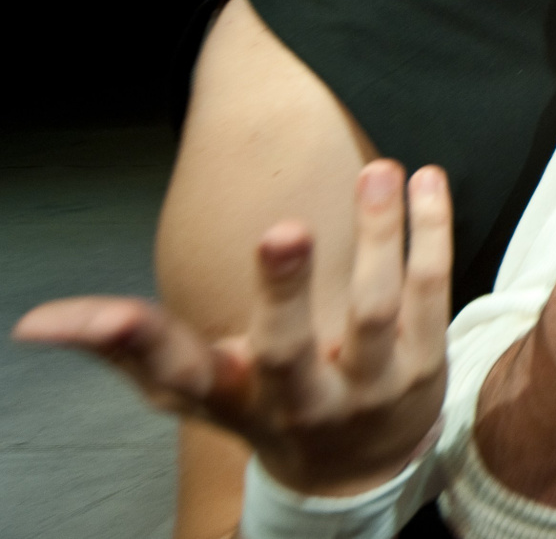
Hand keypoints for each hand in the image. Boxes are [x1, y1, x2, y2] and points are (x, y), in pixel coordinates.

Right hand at [12, 160, 450, 495]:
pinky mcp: (425, 364)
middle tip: (282, 230)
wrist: (358, 469)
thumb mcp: (199, 387)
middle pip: (289, 348)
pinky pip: (431, 291)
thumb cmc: (265, 405)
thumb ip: (132, 347)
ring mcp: (369, 386)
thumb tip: (40, 322)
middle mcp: (300, 399)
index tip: (91, 315)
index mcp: (232, 396)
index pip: (174, 372)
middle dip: (284, 291)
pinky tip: (425, 181)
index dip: (129, 344)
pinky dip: (429, 233)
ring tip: (375, 171)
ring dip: (377, 237)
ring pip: (375, 311)